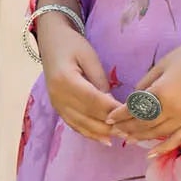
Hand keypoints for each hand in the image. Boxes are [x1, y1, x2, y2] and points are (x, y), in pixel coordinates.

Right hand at [41, 24, 119, 147]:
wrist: (50, 41)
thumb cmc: (72, 44)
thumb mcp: (90, 57)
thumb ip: (100, 81)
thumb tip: (112, 104)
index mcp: (66, 80)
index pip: (93, 100)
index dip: (112, 110)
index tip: (130, 116)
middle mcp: (58, 96)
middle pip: (87, 116)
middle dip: (110, 126)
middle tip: (130, 131)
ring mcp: (56, 104)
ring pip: (81, 125)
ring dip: (101, 133)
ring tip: (120, 137)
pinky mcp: (57, 108)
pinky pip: (74, 125)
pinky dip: (89, 133)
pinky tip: (104, 139)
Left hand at [105, 36, 180, 155]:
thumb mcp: (162, 64)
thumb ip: (146, 84)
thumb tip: (134, 100)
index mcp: (161, 91)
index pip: (134, 109)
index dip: (120, 114)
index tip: (110, 118)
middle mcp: (172, 108)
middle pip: (143, 124)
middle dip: (127, 127)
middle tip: (115, 130)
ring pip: (157, 133)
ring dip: (141, 137)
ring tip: (129, 138)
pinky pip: (177, 139)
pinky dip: (163, 148)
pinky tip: (151, 153)